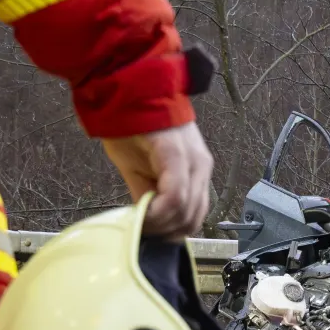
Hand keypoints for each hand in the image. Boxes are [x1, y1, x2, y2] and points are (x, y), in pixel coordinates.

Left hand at [102, 122, 212, 241]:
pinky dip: (184, 218)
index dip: (156, 219)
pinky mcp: (203, 173)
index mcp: (176, 154)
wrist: (146, 97)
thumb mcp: (125, 157)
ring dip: (176, 227)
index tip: (138, 225)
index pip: (175, 199)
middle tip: (143, 232)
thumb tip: (143, 219)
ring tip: (154, 229)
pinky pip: (200, 205)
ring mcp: (205, 169)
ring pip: (199, 214)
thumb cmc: (131, 122)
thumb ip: (139, 190)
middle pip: (190, 211)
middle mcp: (198, 163)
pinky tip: (166, 222)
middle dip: (165, 227)